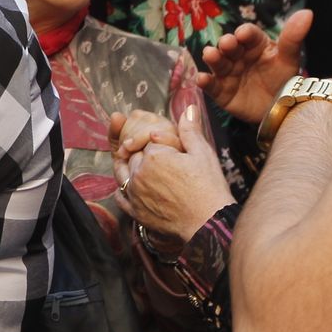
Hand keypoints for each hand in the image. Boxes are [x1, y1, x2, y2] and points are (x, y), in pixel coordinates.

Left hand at [114, 105, 234, 246]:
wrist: (209, 224)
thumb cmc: (209, 188)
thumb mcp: (203, 154)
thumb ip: (190, 130)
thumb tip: (189, 107)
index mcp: (154, 155)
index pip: (149, 141)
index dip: (159, 142)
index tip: (169, 146)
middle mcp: (139, 173)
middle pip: (135, 156)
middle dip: (143, 153)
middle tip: (157, 157)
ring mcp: (135, 193)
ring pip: (123, 173)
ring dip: (126, 167)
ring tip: (133, 165)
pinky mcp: (136, 212)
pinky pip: (121, 197)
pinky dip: (122, 191)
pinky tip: (127, 189)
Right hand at [197, 9, 312, 122]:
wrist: (281, 110)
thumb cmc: (284, 81)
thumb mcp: (289, 60)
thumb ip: (293, 38)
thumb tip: (308, 13)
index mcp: (254, 44)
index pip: (247, 34)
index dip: (244, 33)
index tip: (243, 35)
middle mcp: (238, 56)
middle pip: (229, 46)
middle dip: (226, 44)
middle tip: (228, 44)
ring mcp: (227, 73)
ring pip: (217, 62)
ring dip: (212, 57)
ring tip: (210, 54)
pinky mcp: (220, 91)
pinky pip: (210, 85)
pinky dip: (204, 82)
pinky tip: (202, 79)